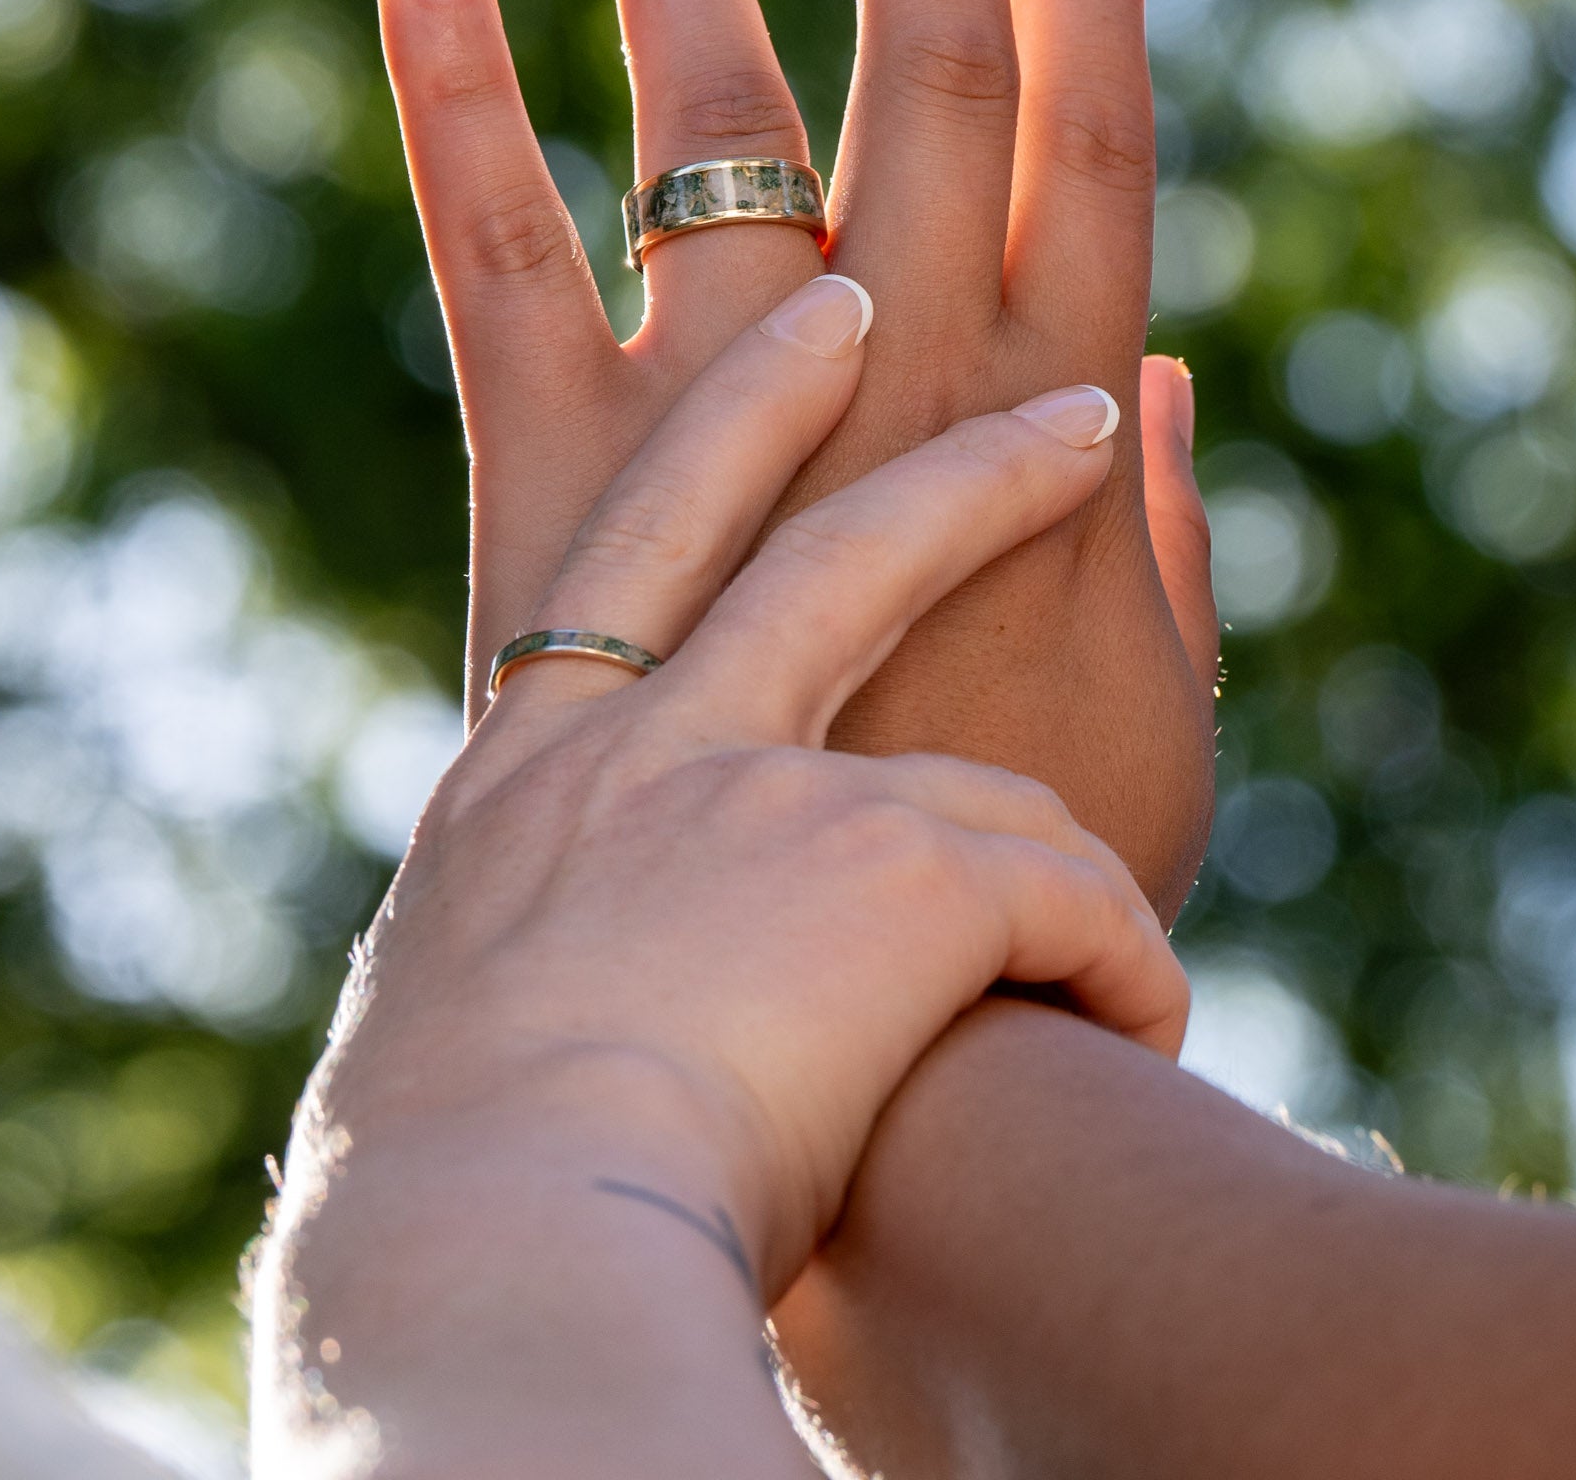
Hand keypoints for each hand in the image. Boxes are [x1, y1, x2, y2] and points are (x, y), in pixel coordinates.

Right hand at [317, 279, 1185, 1300]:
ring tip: (1129, 935)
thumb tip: (539, 960)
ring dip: (1082, 845)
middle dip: (968, 471)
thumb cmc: (446, 1180)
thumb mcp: (456, 1004)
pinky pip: (1065, 908)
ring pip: (996, 770)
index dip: (744, 421)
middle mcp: (651, 747)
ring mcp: (771, 792)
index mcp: (533, 769)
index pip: (645, 542)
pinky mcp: (890, 873)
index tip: (824, 327)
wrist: (482, 1249)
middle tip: (1078, 414)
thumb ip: (532, 935)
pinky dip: (1110, 971)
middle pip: (832, 550)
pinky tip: (1124, 1040)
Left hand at [378, 0, 1215, 914]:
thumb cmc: (1023, 928)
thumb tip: (1167, 376)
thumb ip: (1170, 550)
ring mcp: (713, 438)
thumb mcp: (1155, 738)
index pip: (1088, 159)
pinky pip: (497, 256)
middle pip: (922, 91)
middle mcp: (889, 407)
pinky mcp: (556, 489)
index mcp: (1047, 449)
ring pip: (709, 139)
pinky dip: (463, 106)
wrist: (829, 1077)